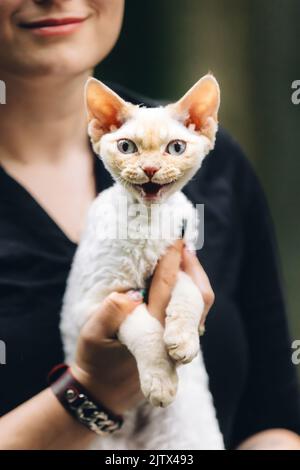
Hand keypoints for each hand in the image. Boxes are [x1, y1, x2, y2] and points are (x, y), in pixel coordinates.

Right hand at [71, 241, 213, 414]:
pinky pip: (193, 312)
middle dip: (192, 267)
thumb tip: (131, 293)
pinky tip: (182, 274)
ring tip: (185, 252)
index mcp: (150, 331)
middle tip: (183, 242)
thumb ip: (109, 313)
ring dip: (194, 277)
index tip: (174, 238)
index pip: (167, 289)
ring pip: (199, 305)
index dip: (172, 262)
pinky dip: (190, 289)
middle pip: (196, 297)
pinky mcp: (177, 342)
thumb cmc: (96, 360)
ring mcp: (178, 341)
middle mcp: (172, 337)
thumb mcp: (92, 336)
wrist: (106, 390)